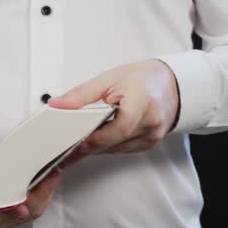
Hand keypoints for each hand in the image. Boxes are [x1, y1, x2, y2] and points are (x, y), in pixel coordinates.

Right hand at [0, 157, 61, 227]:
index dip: (6, 215)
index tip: (20, 206)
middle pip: (17, 215)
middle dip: (36, 199)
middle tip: (48, 177)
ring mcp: (2, 218)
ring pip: (29, 213)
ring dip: (44, 196)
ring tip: (53, 174)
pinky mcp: (11, 213)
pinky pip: (32, 209)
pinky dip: (44, 195)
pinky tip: (50, 178)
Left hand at [50, 60, 178, 157]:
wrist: (171, 84)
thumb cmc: (142, 78)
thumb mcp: (109, 79)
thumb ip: (81, 94)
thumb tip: (57, 105)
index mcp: (142, 102)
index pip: (117, 128)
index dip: (92, 137)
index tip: (68, 142)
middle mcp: (151, 123)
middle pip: (112, 142)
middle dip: (85, 145)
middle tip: (61, 148)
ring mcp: (152, 136)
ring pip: (114, 149)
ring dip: (94, 146)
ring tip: (72, 143)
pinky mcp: (148, 144)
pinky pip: (121, 149)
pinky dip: (106, 145)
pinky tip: (94, 139)